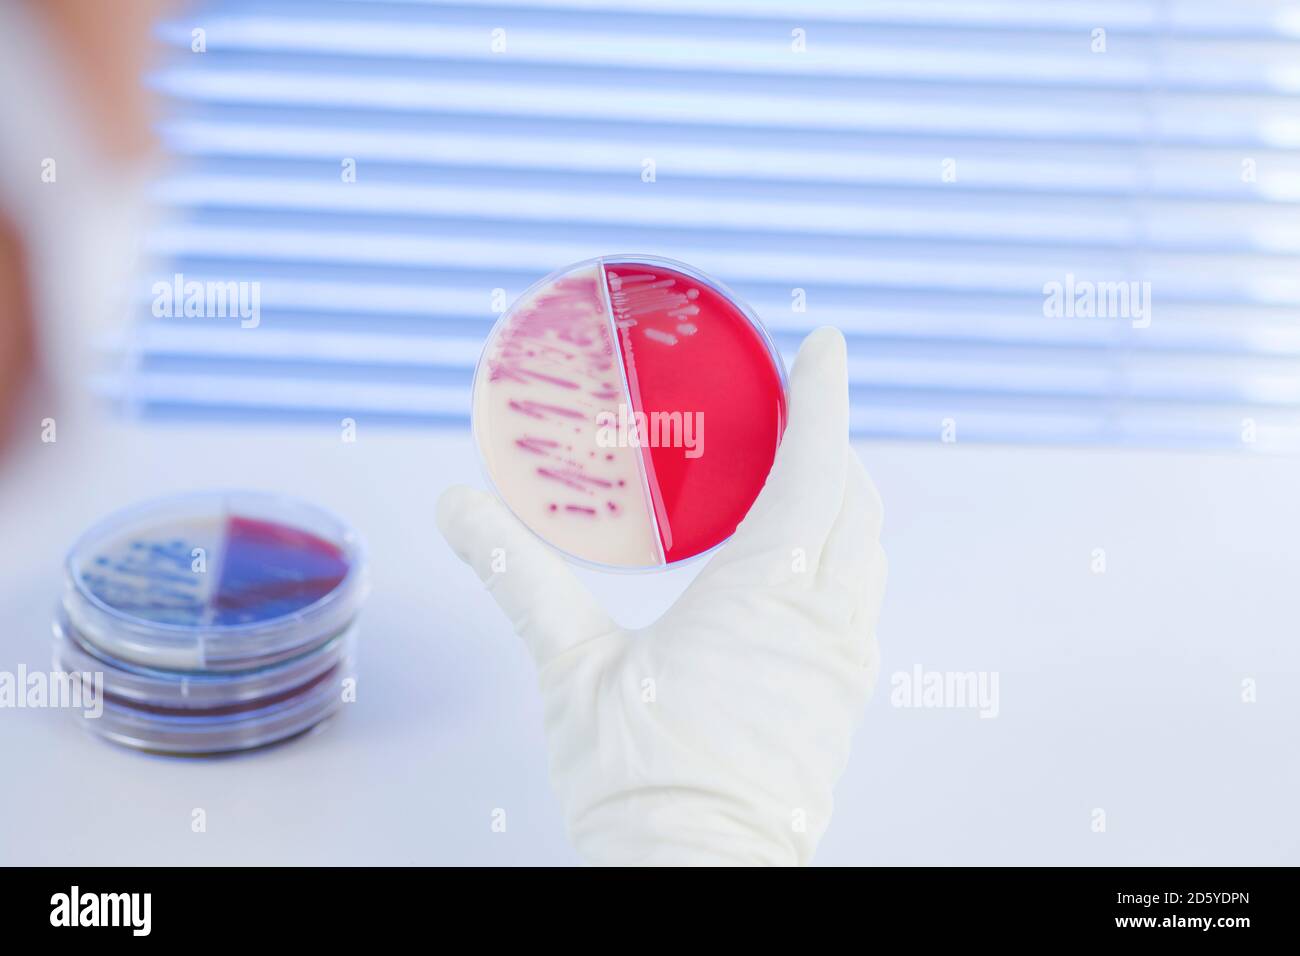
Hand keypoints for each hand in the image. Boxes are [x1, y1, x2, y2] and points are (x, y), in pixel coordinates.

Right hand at [438, 327, 885, 864]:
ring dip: (840, 500)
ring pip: (865, 552)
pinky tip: (792, 569)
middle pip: (853, 501)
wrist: (698, 880)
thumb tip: (457, 507)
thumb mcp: (570, 669)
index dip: (822, 397)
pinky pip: (859, 601)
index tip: (826, 344)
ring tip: (793, 479)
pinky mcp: (842, 700)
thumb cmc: (640, 784)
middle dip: (829, 444)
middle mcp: (825, 621)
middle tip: (788, 412)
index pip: (817, 467)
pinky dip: (839, 555)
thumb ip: (518, 577)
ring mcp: (843, 664)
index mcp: (767, 596)